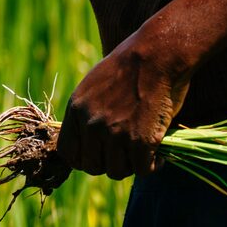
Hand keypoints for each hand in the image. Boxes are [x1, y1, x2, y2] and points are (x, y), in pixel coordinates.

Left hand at [57, 27, 190, 179]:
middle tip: (127, 154)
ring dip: (131, 166)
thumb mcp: (95, 84)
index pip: (67, 153)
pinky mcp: (140, 141)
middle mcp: (91, 124)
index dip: (83, 159)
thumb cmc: (132, 65)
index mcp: (76, 109)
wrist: (158, 54)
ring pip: (116, 172)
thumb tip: (89, 137)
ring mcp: (114, 134)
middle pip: (92, 167)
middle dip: (109, 164)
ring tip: (144, 154)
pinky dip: (153, 167)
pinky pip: (142, 170)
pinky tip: (159, 157)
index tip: (100, 156)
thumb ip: (88, 111)